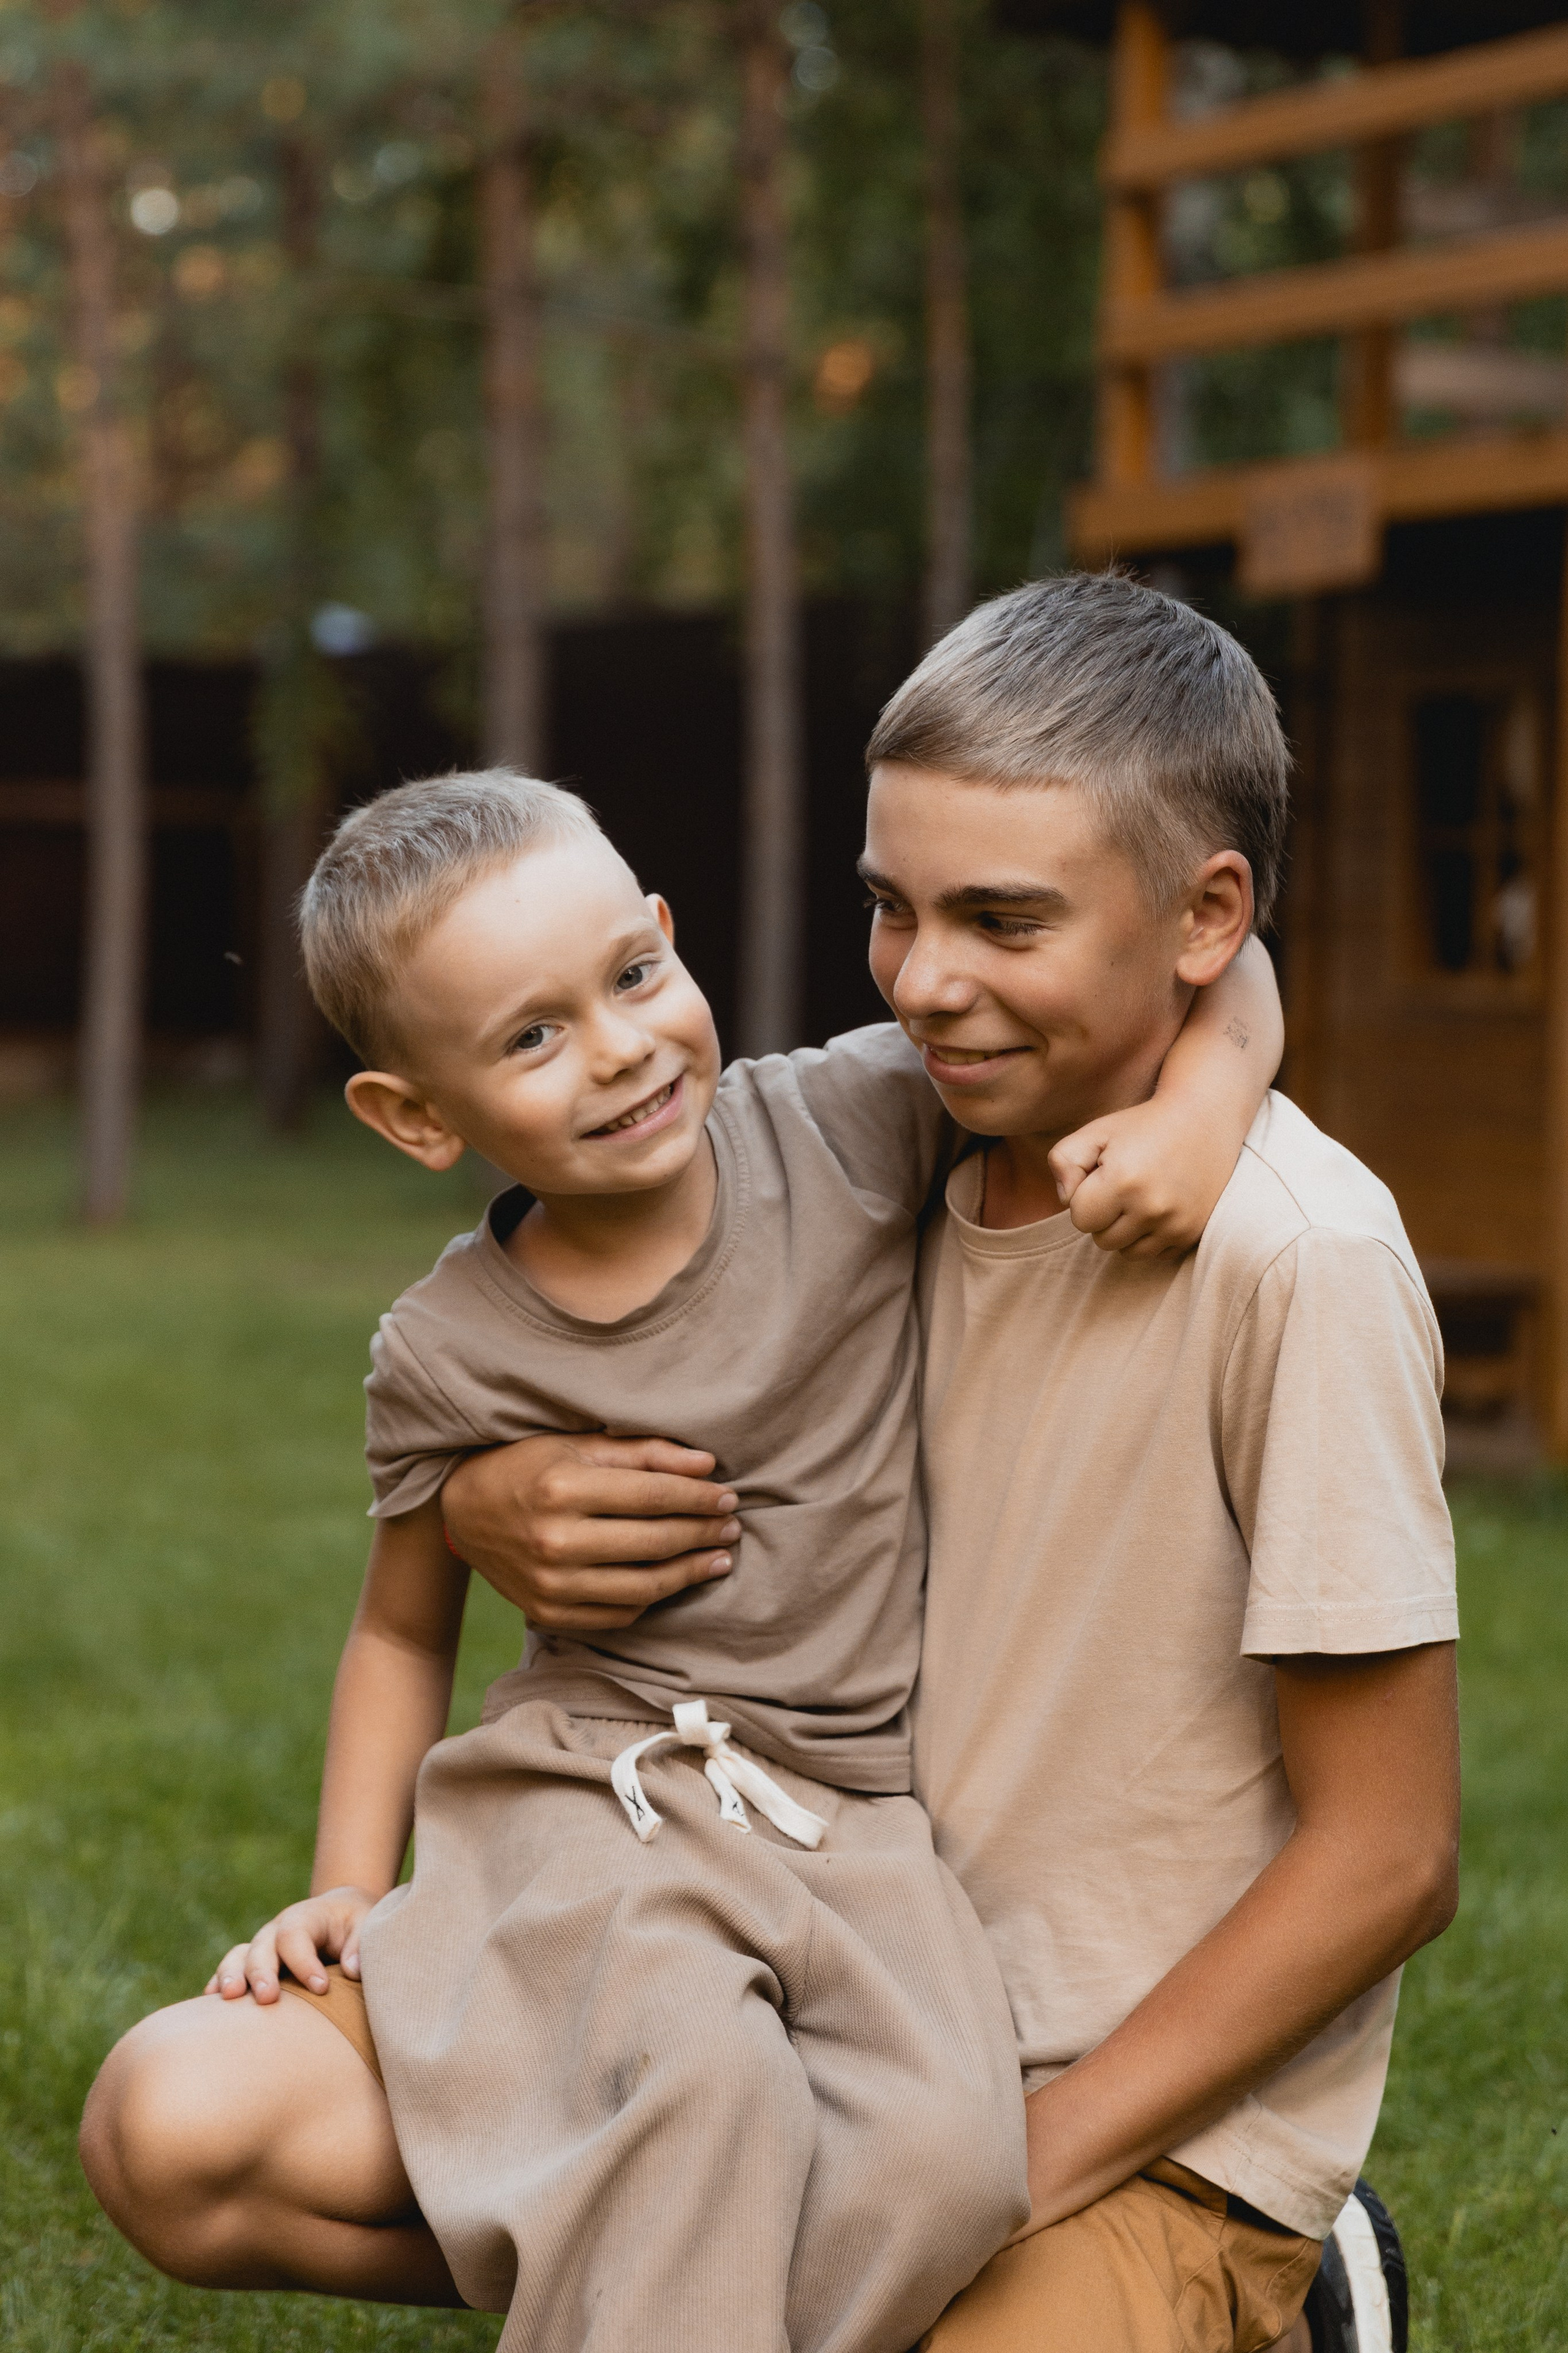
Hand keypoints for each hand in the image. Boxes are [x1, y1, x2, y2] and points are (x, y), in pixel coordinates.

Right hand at [205, 1885, 377, 2004]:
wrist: (341, 1915)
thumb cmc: (358, 1924)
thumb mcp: (369, 1924)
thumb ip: (362, 1943)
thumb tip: (353, 1969)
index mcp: (307, 1916)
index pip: (296, 1934)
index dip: (304, 1961)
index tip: (321, 1988)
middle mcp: (278, 1930)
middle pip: (261, 1946)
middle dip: (261, 1972)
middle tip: (268, 1999)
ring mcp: (262, 1947)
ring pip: (238, 1957)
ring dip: (231, 1976)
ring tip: (230, 1998)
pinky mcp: (253, 1966)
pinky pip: (229, 1972)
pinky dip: (218, 1985)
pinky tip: (208, 2003)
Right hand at [441, 1433, 741, 1631]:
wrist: (463, 1511)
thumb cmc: (528, 1465)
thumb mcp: (578, 1444)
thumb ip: (644, 1453)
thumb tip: (707, 1465)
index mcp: (563, 1488)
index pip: (653, 1496)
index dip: (699, 1498)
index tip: (728, 1496)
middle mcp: (555, 1540)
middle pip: (654, 1543)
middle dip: (703, 1534)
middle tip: (731, 1526)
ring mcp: (550, 1584)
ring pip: (643, 1587)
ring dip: (690, 1573)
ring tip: (718, 1558)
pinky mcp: (548, 1613)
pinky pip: (618, 1615)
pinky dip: (652, 1600)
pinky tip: (673, 1581)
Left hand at [1049, 1101, 1236, 1259]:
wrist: (1203, 1119)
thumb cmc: (1142, 1126)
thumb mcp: (1095, 1132)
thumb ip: (1063, 1161)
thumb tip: (1065, 1200)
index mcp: (1123, 1181)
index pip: (1080, 1219)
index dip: (1085, 1198)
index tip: (1102, 1177)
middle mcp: (1152, 1208)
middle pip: (1102, 1240)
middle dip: (1104, 1216)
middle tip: (1123, 1185)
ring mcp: (1176, 1224)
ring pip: (1128, 1252)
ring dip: (1126, 1231)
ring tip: (1140, 1197)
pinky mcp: (1192, 1233)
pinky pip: (1156, 1253)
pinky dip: (1151, 1236)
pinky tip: (1159, 1206)